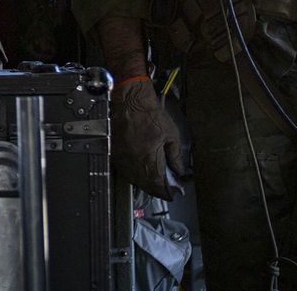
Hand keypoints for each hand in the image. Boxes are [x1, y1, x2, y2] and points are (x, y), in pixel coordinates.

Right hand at [111, 78, 185, 199]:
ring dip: (146, 184)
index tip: (173, 194)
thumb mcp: (171, 134)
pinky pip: (126, 172)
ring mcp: (123, 159)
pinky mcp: (116, 154)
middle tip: (166, 189)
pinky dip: (135, 176)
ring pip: (135, 180)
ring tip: (156, 182)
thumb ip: (175, 156)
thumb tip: (180, 172)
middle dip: (157, 189)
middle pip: (146, 185)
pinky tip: (142, 173)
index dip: (166, 192)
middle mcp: (134, 162)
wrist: (131, 102)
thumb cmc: (152, 115)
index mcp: (149, 158)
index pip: (158, 184)